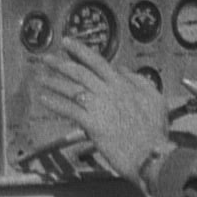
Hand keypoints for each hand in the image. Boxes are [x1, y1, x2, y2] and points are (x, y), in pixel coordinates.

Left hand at [34, 39, 169, 186]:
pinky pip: (69, 110)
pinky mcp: (93, 124)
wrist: (153, 154)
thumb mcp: (154, 98)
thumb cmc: (155, 130)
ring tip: (41, 77)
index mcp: (122, 84)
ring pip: (72, 89)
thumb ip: (137, 81)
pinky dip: (55, 104)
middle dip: (60, 64)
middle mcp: (108, 92)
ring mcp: (99, 107)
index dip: (80, 50)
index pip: (97, 61)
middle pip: (79, 72)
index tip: (67, 42)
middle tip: (46, 59)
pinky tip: (44, 99)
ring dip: (54, 82)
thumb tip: (121, 69)